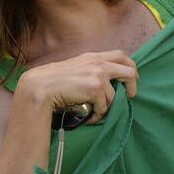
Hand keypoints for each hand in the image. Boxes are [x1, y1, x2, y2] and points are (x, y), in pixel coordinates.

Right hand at [18, 50, 138, 124]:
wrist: (40, 87)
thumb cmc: (53, 81)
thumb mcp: (75, 68)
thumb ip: (90, 69)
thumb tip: (104, 82)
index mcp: (93, 57)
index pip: (120, 56)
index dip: (130, 67)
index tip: (132, 78)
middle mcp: (98, 62)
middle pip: (129, 70)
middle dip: (133, 85)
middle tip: (129, 96)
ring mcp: (98, 74)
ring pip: (114, 96)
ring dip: (107, 108)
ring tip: (96, 114)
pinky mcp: (96, 87)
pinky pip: (105, 106)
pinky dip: (98, 115)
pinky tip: (90, 117)